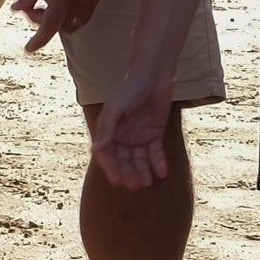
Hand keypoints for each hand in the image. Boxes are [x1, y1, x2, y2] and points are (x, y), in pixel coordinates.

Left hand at [11, 0, 112, 52]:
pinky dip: (69, 14)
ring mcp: (91, 1)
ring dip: (58, 20)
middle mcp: (80, 4)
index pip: (49, 28)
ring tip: (47, 2)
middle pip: (60, 27)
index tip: (28, 48)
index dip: (38, 41)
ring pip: (73, 24)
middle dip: (45, 23)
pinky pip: (82, 15)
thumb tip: (17, 10)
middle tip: (32, 8)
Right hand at [89, 72, 175, 189]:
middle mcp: (122, 136)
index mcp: (109, 130)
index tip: (117, 180)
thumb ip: (107, 129)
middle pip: (124, 160)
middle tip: (135, 185)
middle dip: (129, 173)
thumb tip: (97, 150)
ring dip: (143, 171)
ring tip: (147, 181)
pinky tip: (162, 173)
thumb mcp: (116, 108)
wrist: (154, 75)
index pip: (107, 154)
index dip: (111, 168)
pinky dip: (158, 163)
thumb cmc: (130, 89)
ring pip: (140, 159)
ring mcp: (139, 136)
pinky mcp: (155, 134)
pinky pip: (156, 153)